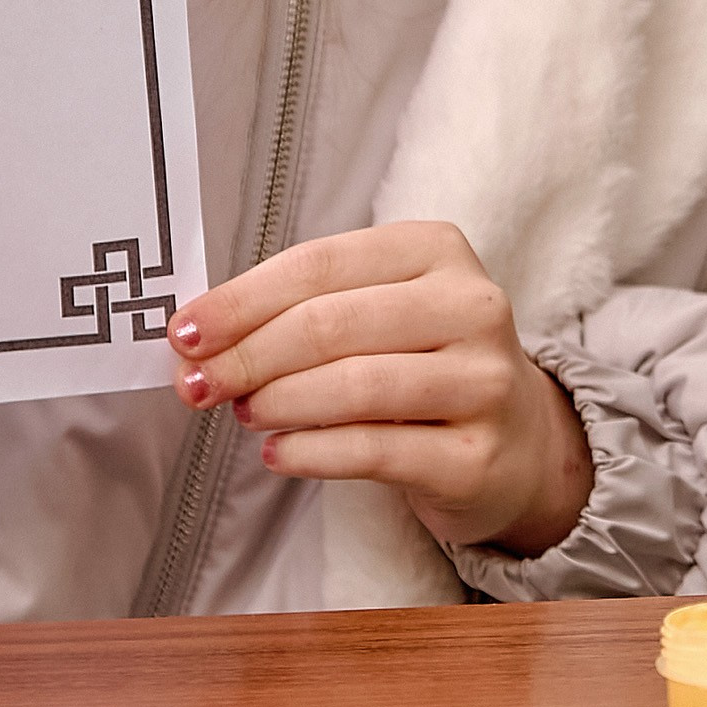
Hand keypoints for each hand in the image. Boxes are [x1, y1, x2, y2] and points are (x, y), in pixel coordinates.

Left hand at [167, 221, 594, 556]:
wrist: (521, 443)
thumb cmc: (426, 363)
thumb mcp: (381, 311)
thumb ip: (304, 309)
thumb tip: (199, 335)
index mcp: (437, 250)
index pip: (321, 265)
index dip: (243, 299)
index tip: (185, 331)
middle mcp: (471, 307)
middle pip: (332, 324)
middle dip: (248, 354)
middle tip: (198, 382)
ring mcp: (483, 383)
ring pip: (355, 386)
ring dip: (279, 401)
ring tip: (241, 412)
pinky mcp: (477, 456)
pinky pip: (375, 451)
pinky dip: (311, 452)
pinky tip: (276, 453)